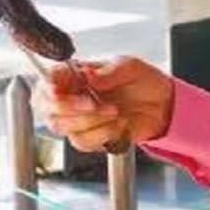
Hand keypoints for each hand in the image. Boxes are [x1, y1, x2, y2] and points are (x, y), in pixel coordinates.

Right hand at [31, 56, 173, 152]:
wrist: (162, 105)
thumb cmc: (142, 81)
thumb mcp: (129, 67)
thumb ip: (108, 71)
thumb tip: (88, 75)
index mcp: (75, 74)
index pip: (48, 80)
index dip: (48, 88)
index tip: (58, 92)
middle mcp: (72, 97)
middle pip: (47, 108)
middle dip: (70, 109)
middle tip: (94, 104)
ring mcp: (78, 119)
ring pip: (63, 128)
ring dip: (91, 122)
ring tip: (115, 111)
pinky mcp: (89, 138)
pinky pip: (82, 142)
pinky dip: (102, 134)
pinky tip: (118, 124)